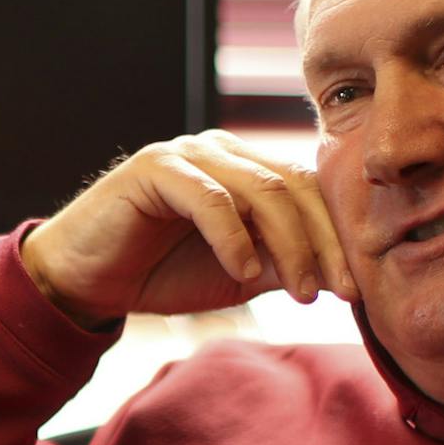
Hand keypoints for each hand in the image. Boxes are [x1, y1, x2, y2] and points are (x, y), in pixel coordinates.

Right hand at [21, 130, 358, 326]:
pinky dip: (234, 237)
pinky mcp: (155, 168)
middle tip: (340, 291)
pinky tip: (245, 271)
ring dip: (290, 244)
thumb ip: (285, 266)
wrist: (88, 281)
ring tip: (300, 292)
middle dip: (323, 243)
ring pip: (262, 190)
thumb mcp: (240, 274)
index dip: (337, 238)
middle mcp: (223, 152)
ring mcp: (189, 154)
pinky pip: (210, 198)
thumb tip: (343, 278)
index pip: (310, 192)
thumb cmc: (164, 273)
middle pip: (295, 186)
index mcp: (248, 169)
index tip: (355, 288)